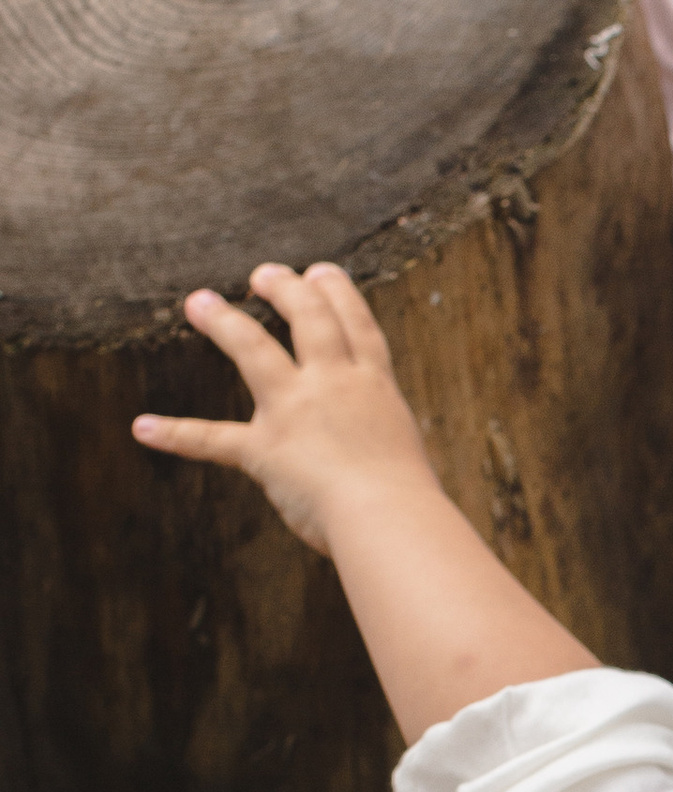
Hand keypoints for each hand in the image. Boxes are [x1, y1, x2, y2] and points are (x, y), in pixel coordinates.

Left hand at [134, 261, 436, 552]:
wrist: (391, 519)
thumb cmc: (409, 500)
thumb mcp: (403, 451)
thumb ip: (378, 438)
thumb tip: (373, 455)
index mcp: (375, 385)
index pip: (355, 323)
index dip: (337, 292)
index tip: (320, 272)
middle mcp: (335, 384)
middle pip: (308, 318)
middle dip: (284, 289)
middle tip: (262, 275)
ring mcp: (296, 411)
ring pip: (254, 349)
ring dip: (224, 322)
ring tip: (199, 302)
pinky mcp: (265, 449)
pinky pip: (213, 439)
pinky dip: (177, 434)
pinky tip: (144, 427)